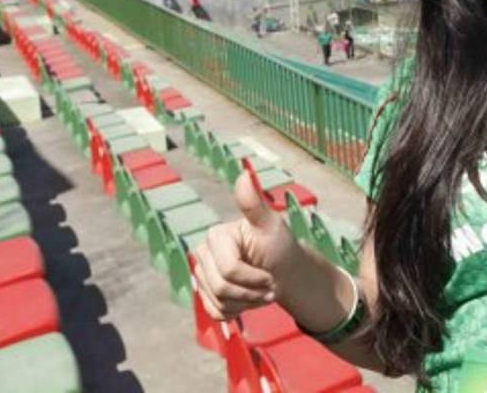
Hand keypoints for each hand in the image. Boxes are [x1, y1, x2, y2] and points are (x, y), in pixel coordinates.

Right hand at [192, 172, 298, 319]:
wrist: (284, 272)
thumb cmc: (279, 247)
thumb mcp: (271, 225)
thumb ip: (254, 204)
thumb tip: (244, 174)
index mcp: (215, 236)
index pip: (229, 271)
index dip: (254, 279)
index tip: (271, 274)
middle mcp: (202, 254)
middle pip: (221, 288)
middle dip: (251, 293)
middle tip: (270, 287)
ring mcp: (202, 275)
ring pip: (218, 302)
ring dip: (246, 303)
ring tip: (261, 292)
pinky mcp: (205, 294)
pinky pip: (214, 313)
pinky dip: (236, 312)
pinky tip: (247, 300)